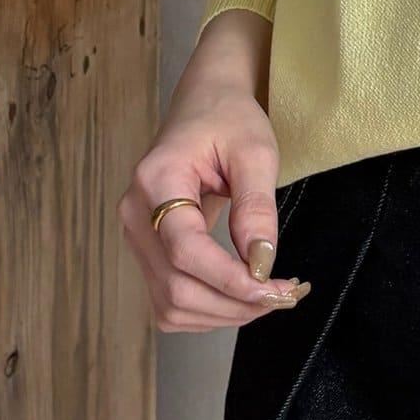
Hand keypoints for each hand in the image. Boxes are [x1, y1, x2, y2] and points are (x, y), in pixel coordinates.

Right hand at [117, 10, 308, 332]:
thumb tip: (262, 263)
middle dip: (233, 304)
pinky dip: (208, 311)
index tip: (274, 287)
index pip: (185, 248)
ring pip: (170, 304)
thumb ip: (256, 207)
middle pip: (176, 286)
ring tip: (268, 297)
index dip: (229, 278)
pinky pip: (169, 301)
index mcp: (157, 180)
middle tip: (284, 296)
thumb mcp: (256, 151)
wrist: (204, 106)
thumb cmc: (229, 120)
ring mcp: (135, 236)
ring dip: (223, 314)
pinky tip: (241, 296)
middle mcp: (134, 214)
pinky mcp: (147, 251)